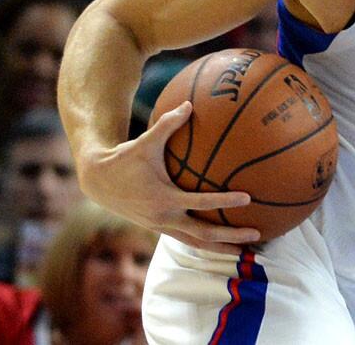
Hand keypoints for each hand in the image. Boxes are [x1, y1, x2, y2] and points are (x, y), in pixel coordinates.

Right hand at [79, 102, 259, 254]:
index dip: (224, 201)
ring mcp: (161, 226)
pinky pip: (187, 239)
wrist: (98, 181)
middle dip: (230, 237)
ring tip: (247, 251)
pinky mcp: (160, 228)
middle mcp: (163, 218)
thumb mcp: (144, 141)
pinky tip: (226, 241)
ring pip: (196, 243)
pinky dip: (206, 243)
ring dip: (221, 248)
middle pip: (203, 234)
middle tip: (257, 235)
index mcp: (163, 198)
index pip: (200, 202)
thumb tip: (188, 103)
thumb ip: (167, 124)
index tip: (247, 198)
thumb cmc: (125, 158)